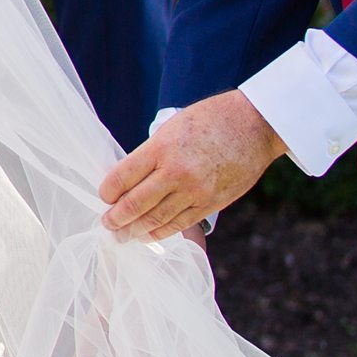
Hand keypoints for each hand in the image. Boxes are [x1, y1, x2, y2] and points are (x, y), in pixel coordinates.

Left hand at [98, 92, 285, 241]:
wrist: (254, 125)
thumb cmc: (209, 120)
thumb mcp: (171, 128)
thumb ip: (151, 154)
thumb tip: (128, 179)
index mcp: (160, 148)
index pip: (121, 177)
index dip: (107, 191)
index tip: (102, 197)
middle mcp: (176, 172)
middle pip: (135, 203)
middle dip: (116, 218)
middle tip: (106, 224)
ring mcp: (195, 190)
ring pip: (156, 218)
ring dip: (135, 230)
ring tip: (122, 235)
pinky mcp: (211, 203)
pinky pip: (180, 224)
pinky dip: (161, 233)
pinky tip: (148, 236)